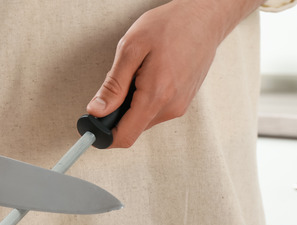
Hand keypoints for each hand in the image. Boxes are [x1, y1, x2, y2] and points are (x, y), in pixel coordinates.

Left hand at [86, 0, 262, 148]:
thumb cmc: (170, 25)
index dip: (104, 135)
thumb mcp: (131, 48)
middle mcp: (171, 107)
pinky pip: (155, 111)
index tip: (92, 126)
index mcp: (156, 95)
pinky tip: (150, 75)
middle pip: (132, 129)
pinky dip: (145, 99)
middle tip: (118, 84)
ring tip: (139, 74)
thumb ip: (113, 85)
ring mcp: (180, 106)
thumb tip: (96, 110)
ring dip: (132, 104)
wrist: (204, 16)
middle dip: (117, 113)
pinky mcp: (183, 102)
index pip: (125, 136)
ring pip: (143, 120)